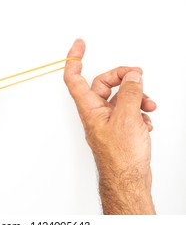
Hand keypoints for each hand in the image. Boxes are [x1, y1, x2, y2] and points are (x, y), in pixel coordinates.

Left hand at [63, 39, 156, 214]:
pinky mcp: (119, 126)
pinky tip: (145, 122)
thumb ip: (129, 93)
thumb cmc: (120, 156)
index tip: (79, 44)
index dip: (74, 59)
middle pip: (104, 83)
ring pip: (120, 97)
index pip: (74, 78)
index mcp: (89, 108)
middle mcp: (96, 112)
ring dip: (136, 96)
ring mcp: (108, 119)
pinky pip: (128, 109)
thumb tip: (132, 76)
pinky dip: (138, 111)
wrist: (128, 179)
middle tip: (139, 76)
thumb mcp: (127, 118)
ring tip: (149, 106)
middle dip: (124, 78)